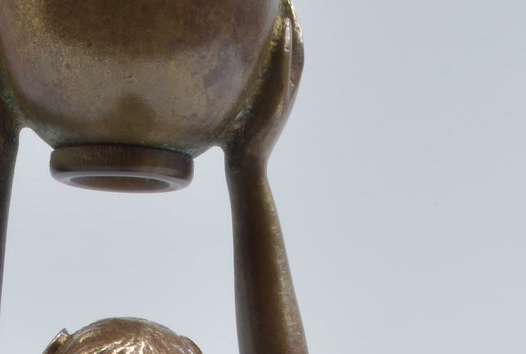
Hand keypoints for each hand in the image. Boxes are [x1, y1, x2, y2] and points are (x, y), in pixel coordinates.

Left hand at [223, 1, 303, 168]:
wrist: (245, 165)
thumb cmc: (238, 144)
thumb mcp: (242, 114)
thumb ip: (243, 96)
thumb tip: (230, 82)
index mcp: (281, 93)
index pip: (290, 56)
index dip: (291, 34)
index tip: (285, 12)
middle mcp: (286, 92)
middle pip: (296, 51)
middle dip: (294, 25)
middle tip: (290, 2)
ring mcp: (283, 98)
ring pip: (294, 57)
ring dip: (293, 31)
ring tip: (290, 8)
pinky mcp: (276, 103)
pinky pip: (283, 71)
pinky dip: (286, 50)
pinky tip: (284, 31)